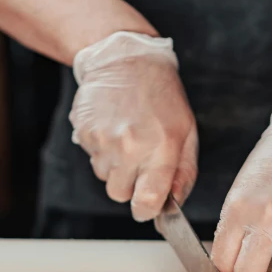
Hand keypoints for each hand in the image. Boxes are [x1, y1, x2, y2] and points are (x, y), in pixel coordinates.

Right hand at [70, 32, 197, 220]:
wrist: (126, 60)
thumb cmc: (162, 98)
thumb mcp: (187, 133)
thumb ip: (184, 173)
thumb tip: (174, 204)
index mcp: (161, 149)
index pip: (147, 202)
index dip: (146, 210)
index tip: (148, 206)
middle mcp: (130, 146)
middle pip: (120, 194)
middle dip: (129, 185)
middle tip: (139, 160)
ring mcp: (103, 139)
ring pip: (104, 177)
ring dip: (115, 166)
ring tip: (127, 138)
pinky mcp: (84, 132)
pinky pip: (92, 158)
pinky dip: (102, 150)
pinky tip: (113, 129)